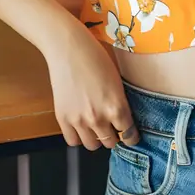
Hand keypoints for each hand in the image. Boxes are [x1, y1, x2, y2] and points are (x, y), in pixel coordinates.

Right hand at [44, 25, 139, 151]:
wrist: (68, 48)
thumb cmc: (96, 57)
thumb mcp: (117, 80)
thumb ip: (121, 103)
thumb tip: (125, 119)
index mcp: (117, 106)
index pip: (129, 135)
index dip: (132, 136)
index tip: (131, 136)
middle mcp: (99, 118)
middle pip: (110, 142)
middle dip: (114, 135)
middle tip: (112, 126)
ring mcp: (79, 120)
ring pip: (92, 146)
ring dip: (96, 138)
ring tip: (96, 126)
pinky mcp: (63, 119)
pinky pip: (73, 141)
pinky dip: (78, 136)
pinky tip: (81, 126)